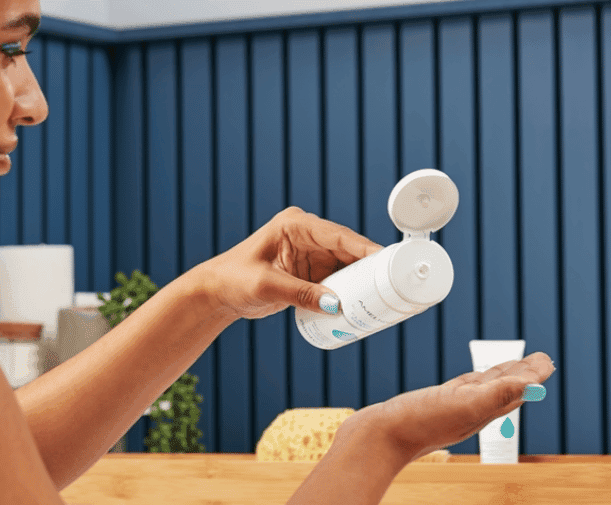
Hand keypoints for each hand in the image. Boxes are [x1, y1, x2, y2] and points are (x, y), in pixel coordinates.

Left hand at [197, 206, 382, 320]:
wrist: (217, 292)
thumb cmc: (233, 279)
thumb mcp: (267, 286)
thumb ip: (300, 294)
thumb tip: (335, 304)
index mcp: (295, 225)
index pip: (337, 235)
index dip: (364, 247)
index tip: (387, 259)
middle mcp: (306, 236)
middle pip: (347, 249)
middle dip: (369, 266)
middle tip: (393, 283)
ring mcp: (309, 254)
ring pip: (345, 265)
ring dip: (361, 280)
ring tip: (384, 295)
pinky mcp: (309, 272)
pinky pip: (336, 279)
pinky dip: (348, 290)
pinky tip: (362, 301)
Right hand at [336, 351, 555, 462]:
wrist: (379, 437)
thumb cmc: (419, 423)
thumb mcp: (462, 405)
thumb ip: (497, 394)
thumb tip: (534, 384)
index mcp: (482, 411)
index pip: (516, 391)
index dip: (533, 375)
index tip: (546, 361)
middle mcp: (470, 410)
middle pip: (504, 389)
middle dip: (522, 374)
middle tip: (538, 359)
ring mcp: (451, 407)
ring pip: (483, 388)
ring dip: (501, 376)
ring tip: (513, 366)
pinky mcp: (433, 403)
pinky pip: (461, 388)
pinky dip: (473, 380)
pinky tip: (471, 380)